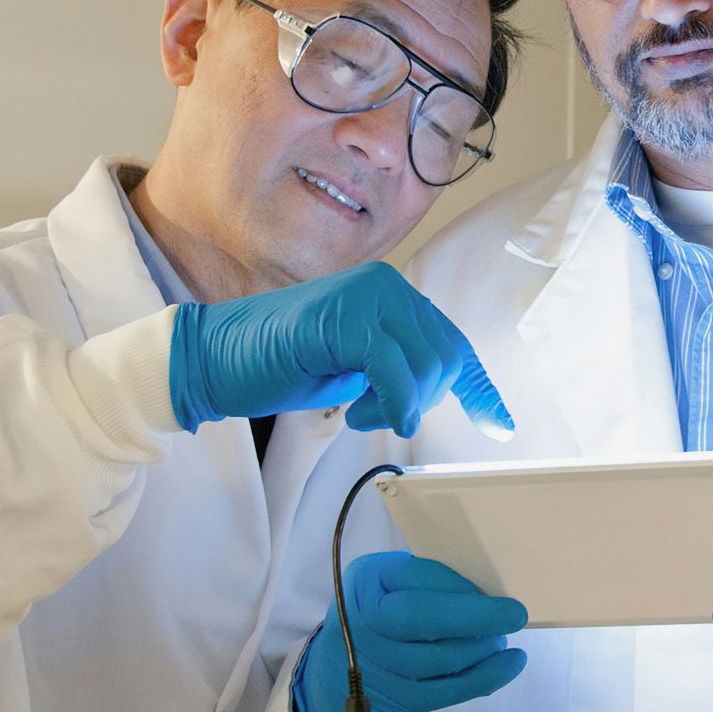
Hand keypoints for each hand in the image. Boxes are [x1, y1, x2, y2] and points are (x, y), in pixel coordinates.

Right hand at [168, 261, 512, 438]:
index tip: (499, 425)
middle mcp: (387, 286)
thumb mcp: (356, 369)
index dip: (479, 387)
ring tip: (358, 412)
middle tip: (377, 415)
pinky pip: (394, 370)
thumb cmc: (281, 366)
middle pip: (447, 357)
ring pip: (426, 365)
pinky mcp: (343, 319)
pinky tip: (367, 417)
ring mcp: (366, 297)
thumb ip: (397, 368)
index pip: (453, 342)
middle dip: (424, 400)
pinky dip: (393, 403)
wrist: (213, 359)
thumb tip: (436, 389)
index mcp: (392, 295)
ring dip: (401, 405)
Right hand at [293, 550, 527, 711]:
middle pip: (421, 618)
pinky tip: (509, 664)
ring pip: (441, 658)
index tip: (492, 589)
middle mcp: (363, 621)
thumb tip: (487, 588)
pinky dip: (485, 677)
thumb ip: (428, 581)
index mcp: (366, 581)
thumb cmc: (384, 613)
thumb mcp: (392, 584)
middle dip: (474, 617)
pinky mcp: (396, 698)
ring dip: (483, 648)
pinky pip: (448, 691)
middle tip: (515, 614)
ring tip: (501, 638)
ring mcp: (377, 664)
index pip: (415, 576)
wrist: (340, 672)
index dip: (457, 585)